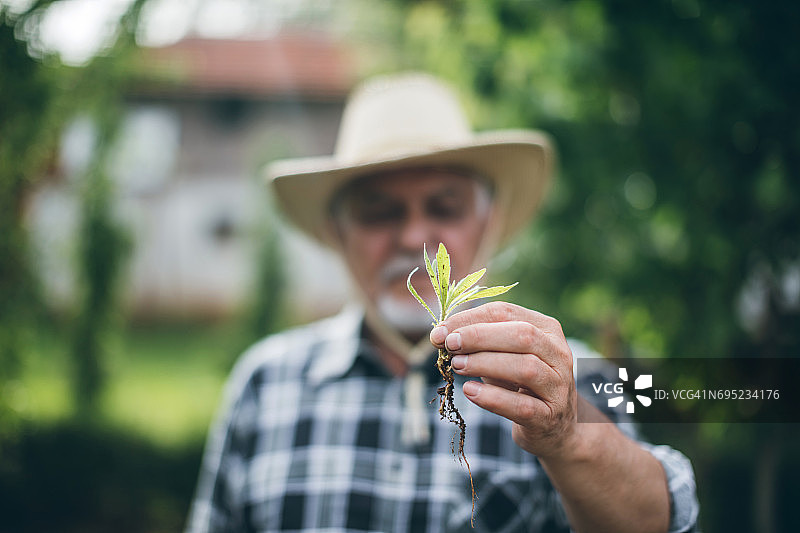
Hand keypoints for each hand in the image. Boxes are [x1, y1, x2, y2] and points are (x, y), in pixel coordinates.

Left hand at [430, 301, 577, 459]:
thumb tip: (442, 334)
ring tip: (457, 366)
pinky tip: (470, 391)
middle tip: (449, 345)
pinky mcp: (549, 417)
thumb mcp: (505, 356)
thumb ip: (480, 342)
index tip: (440, 331)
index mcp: (547, 329)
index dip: (470, 319)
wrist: (555, 427)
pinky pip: (521, 406)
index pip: (506, 313)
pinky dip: (492, 397)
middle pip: (521, 335)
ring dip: (485, 364)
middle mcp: (559, 354)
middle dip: (479, 337)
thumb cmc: (522, 384)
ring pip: (524, 367)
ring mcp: (558, 386)